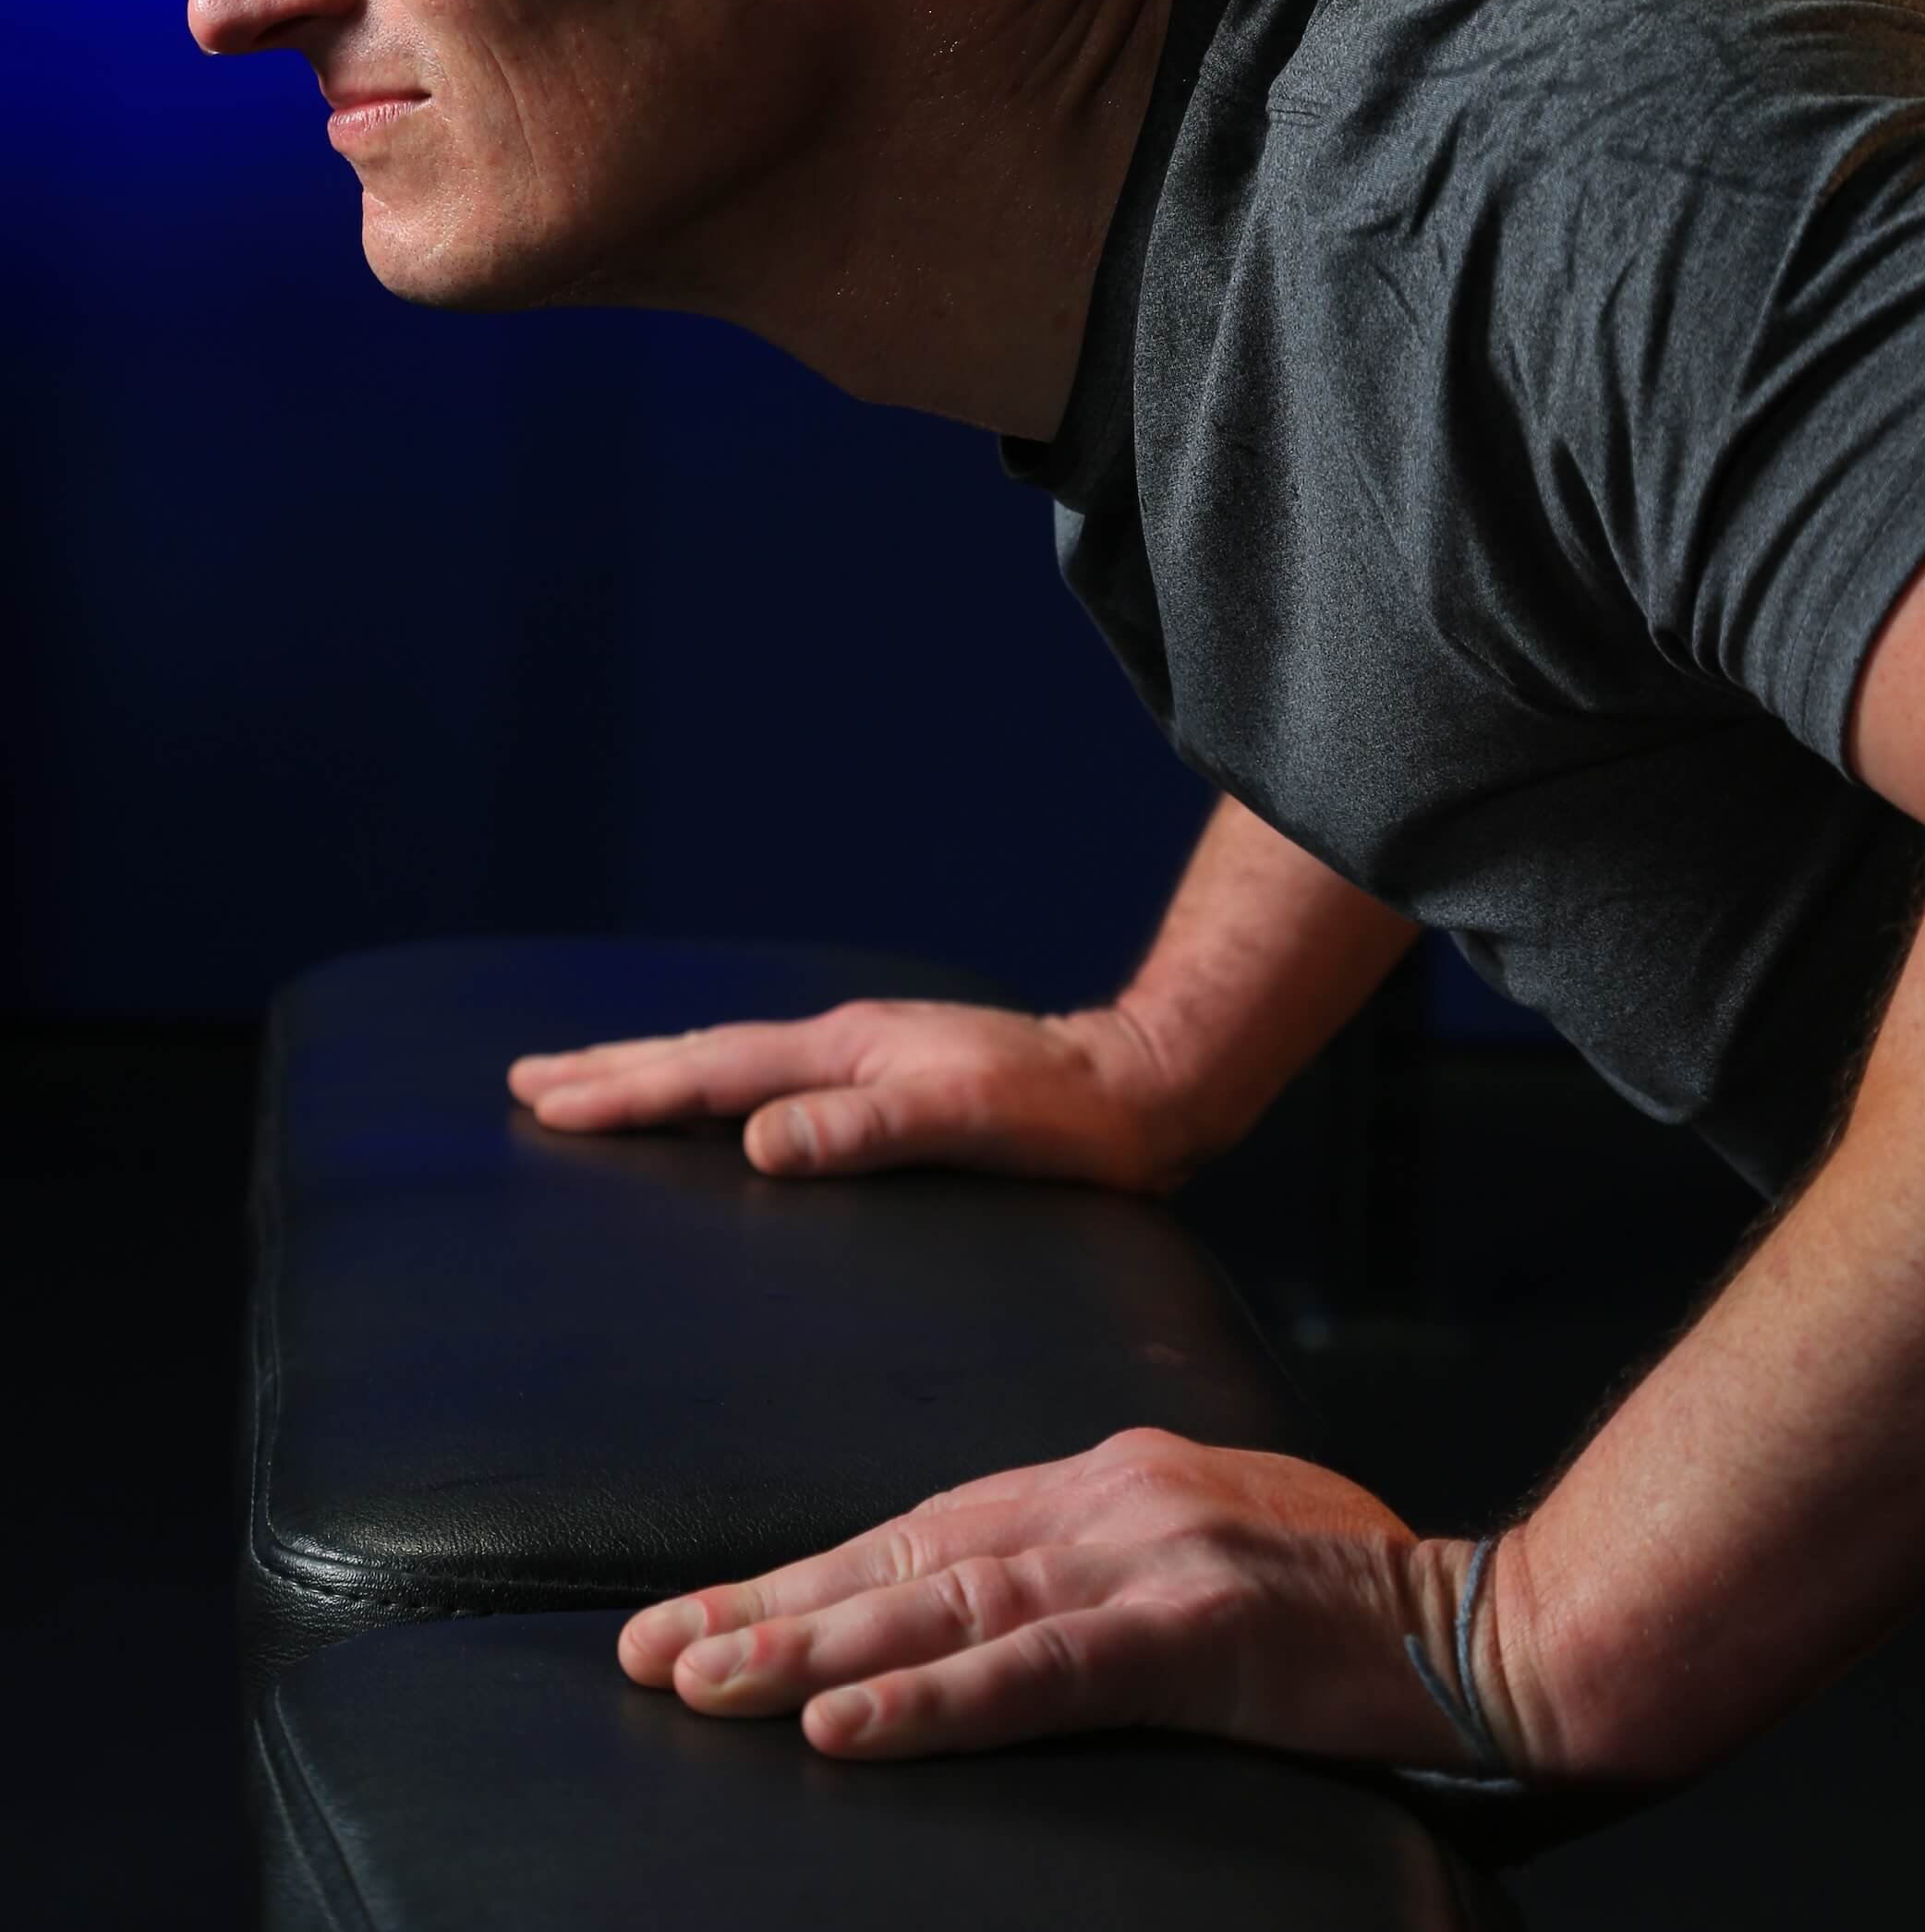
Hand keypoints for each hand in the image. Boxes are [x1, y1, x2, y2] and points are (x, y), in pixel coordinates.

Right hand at [506, 998, 1197, 1191]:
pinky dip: (714, 1090)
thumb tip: (755, 1140)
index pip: (713, 1072)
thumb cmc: (1063, 1118)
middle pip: (704, 1054)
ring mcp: (866, 1061)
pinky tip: (715, 1112)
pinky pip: (771, 1084)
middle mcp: (846, 1045)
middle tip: (522, 1080)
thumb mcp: (967, 1121)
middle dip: (611, 1068)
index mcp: (847, 1052)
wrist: (1141, 1091)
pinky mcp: (889, 1086)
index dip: (626, 1091)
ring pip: (733, 1065)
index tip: (542, 1101)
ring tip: (588, 1084)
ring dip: (654, 1074)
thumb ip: (865, 1129)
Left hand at [619, 1426, 1497, 1769]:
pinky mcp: (1185, 1637)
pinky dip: (926, 1702)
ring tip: (696, 1684)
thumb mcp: (1212, 1548)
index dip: (811, 1572)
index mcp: (1109, 1477)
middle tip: (646, 1650)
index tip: (708, 1610)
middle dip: (769, 1607)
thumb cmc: (1355, 1599)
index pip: (925, 1526)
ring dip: (807, 1653)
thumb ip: (1109, 1562)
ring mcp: (1144, 1558)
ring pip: (941, 1609)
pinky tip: (841, 1729)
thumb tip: (1009, 1609)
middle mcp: (1108, 1497)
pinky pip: (1031, 1674)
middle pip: (905, 1558)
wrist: (1490, 1624)